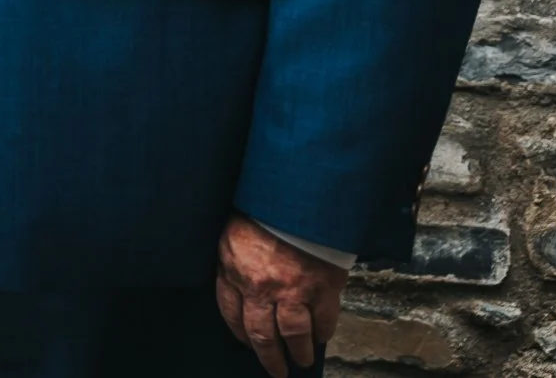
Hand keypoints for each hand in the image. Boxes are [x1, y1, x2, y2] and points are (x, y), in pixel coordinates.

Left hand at [216, 214, 346, 375]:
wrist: (299, 195)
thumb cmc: (264, 209)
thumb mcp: (233, 232)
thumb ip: (234, 261)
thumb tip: (237, 282)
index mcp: (235, 271)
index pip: (231, 313)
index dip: (239, 332)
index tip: (246, 342)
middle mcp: (261, 287)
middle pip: (262, 334)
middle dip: (269, 356)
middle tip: (275, 369)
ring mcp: (293, 289)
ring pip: (294, 334)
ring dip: (299, 351)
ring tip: (301, 360)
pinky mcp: (322, 287)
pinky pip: (324, 319)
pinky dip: (324, 331)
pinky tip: (322, 336)